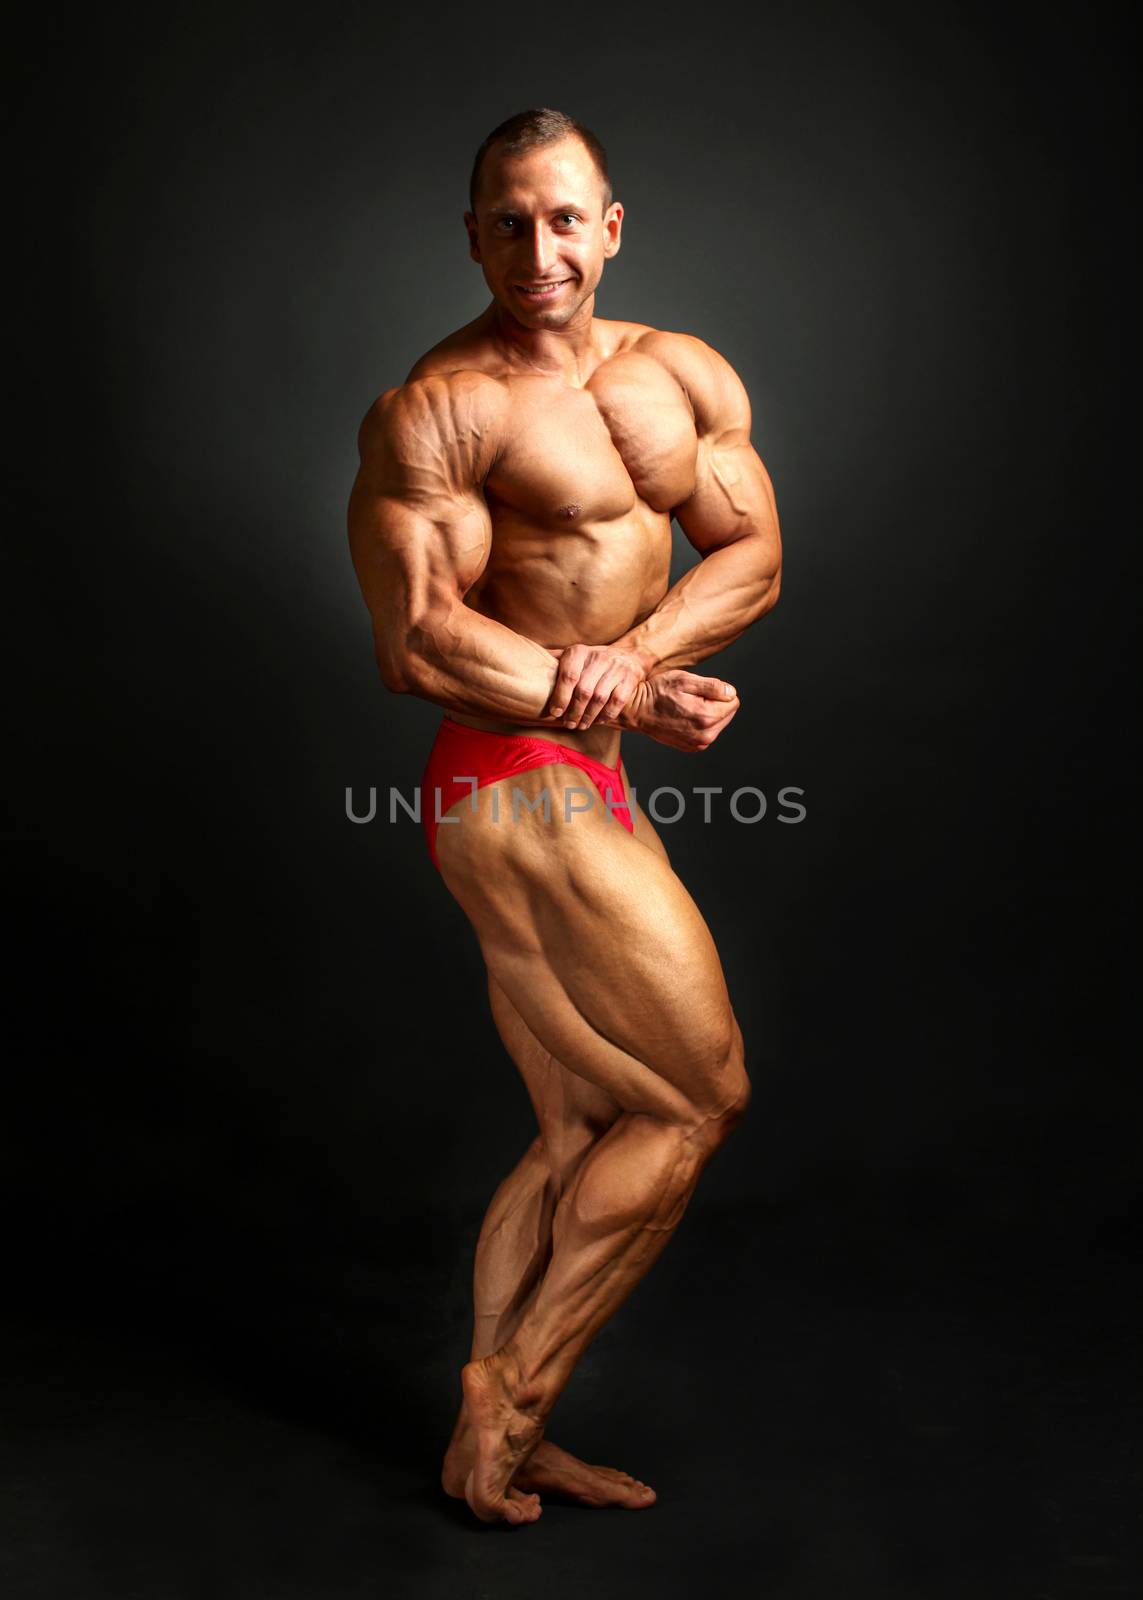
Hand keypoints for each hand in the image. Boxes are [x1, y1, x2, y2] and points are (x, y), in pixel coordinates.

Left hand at [542, 642, 650, 730]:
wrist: (630, 655)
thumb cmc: (593, 661)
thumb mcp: (574, 656)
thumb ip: (553, 660)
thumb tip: (523, 665)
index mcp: (579, 652)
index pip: (568, 676)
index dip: (560, 697)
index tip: (554, 713)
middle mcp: (598, 657)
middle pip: (583, 690)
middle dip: (573, 712)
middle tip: (568, 724)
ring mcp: (616, 667)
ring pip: (599, 698)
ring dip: (588, 716)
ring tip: (581, 725)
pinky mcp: (630, 678)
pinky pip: (617, 701)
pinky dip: (606, 715)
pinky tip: (598, 721)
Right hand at [616, 669, 739, 751]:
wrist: (637, 711)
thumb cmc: (658, 693)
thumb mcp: (684, 680)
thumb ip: (713, 686)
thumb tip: (731, 693)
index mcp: (706, 716)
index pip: (733, 700)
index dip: (718, 691)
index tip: (699, 690)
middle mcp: (705, 734)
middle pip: (728, 713)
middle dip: (714, 703)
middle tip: (691, 698)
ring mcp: (698, 743)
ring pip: (719, 722)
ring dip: (708, 713)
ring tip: (686, 707)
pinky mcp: (693, 747)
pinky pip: (707, 731)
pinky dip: (700, 723)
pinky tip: (684, 717)